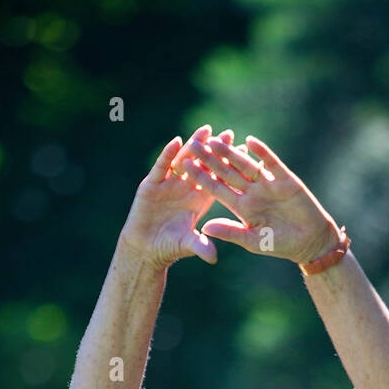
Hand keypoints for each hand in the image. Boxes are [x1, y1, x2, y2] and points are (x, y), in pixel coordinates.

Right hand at [119, 125, 235, 268]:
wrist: (145, 248)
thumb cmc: (169, 247)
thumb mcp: (187, 246)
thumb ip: (200, 247)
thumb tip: (213, 258)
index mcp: (200, 200)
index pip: (217, 180)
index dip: (229, 168)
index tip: (243, 154)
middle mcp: (186, 188)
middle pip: (203, 166)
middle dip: (215, 151)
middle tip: (228, 134)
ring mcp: (169, 184)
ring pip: (184, 161)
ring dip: (194, 146)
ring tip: (206, 131)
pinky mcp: (152, 184)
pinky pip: (162, 167)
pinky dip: (168, 155)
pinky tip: (176, 142)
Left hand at [184, 134, 341, 264]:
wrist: (310, 242)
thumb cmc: (280, 245)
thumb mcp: (253, 241)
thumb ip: (230, 232)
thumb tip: (204, 227)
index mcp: (241, 207)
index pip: (217, 189)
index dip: (201, 178)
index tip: (184, 167)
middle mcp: (251, 192)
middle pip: (227, 173)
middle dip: (211, 159)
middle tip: (193, 145)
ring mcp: (267, 184)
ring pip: (246, 165)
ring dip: (232, 152)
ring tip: (216, 139)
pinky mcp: (285, 179)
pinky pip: (271, 163)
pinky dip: (262, 153)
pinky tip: (250, 142)